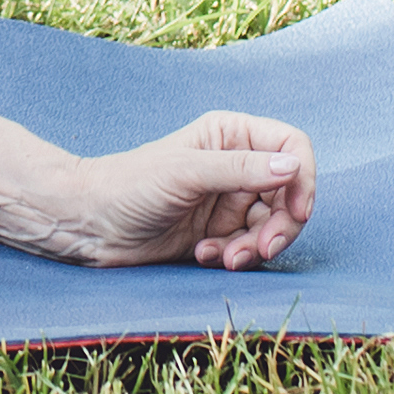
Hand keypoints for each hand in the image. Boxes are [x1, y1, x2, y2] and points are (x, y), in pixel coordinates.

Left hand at [49, 110, 315, 270]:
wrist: (90, 225)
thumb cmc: (129, 186)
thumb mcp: (187, 173)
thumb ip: (241, 170)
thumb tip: (292, 167)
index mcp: (231, 134)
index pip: (291, 146)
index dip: (302, 178)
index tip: (296, 210)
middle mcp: (235, 164)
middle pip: (290, 194)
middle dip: (280, 226)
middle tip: (260, 249)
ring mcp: (229, 201)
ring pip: (273, 226)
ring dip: (254, 247)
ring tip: (222, 258)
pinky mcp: (219, 233)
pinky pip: (249, 247)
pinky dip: (234, 256)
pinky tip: (203, 255)